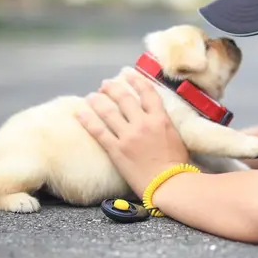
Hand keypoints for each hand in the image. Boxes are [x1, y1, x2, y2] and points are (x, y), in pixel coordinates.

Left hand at [75, 70, 190, 196]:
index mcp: (160, 119)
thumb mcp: (177, 137)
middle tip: (105, 84)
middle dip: (113, 88)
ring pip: (109, 112)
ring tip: (92, 96)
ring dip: (98, 101)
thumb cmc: (177, 165)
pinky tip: (80, 113)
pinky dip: (88, 121)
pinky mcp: (116, 150)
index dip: (136, 80)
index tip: (128, 73)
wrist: (169, 183)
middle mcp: (143, 123)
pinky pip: (99, 131)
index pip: (147, 93)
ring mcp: (128, 136)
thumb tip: (156, 117)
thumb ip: (164, 124)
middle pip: (124, 98)